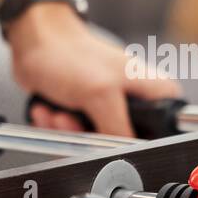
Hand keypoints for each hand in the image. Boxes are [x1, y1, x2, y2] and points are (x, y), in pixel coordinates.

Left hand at [9, 5, 182, 136]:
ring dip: (67, 132)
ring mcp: (110, 108)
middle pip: (121, 144)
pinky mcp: (86, 114)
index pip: (161, 134)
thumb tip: (124, 154)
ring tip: (57, 113)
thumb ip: (117, 128)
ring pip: (93, 143)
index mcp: (155, 93)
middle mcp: (136, 102)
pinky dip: (56, 127)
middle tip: (72, 121)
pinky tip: (49, 110)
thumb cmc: (70, 55)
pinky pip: (73, 137)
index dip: (133, 143)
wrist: (36, 43)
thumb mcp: (100, 94)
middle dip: (88, 137)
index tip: (110, 139)